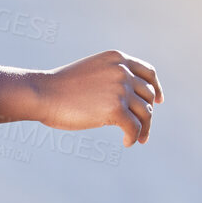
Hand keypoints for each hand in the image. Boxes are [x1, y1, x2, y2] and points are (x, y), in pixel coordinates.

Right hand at [34, 50, 163, 146]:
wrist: (43, 93)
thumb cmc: (60, 87)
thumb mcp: (91, 73)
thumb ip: (111, 78)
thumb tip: (129, 101)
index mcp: (117, 59)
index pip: (148, 72)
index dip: (156, 88)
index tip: (158, 101)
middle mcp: (123, 71)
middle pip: (148, 96)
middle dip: (147, 114)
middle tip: (142, 129)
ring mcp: (120, 89)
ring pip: (145, 113)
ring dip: (143, 128)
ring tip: (137, 139)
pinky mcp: (116, 109)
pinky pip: (134, 127)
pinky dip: (133, 137)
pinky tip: (126, 143)